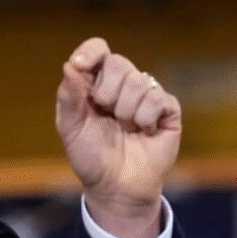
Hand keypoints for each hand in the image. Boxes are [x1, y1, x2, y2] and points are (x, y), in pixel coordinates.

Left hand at [55, 38, 181, 237]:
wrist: (116, 187)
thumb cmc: (90, 156)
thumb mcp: (71, 128)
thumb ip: (69, 97)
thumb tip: (69, 65)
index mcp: (94, 84)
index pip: (97, 50)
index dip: (91, 52)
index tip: (82, 64)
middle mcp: (121, 85)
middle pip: (118, 63)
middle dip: (106, 92)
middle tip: (105, 114)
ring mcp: (146, 95)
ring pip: (139, 81)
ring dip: (126, 111)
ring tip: (125, 128)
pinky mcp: (167, 110)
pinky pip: (158, 98)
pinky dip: (146, 118)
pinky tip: (143, 131)